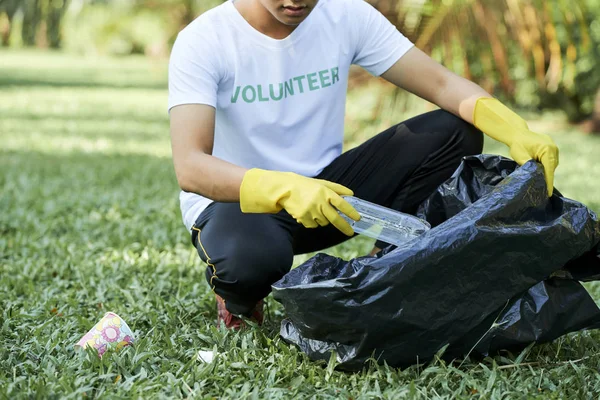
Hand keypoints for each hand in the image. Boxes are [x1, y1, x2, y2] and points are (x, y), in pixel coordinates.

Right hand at [239, 169, 360, 235]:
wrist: (284, 189)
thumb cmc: (305, 185)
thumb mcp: (321, 183)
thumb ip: (337, 188)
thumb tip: (351, 194)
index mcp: (325, 192)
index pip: (341, 204)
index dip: (350, 211)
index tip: (357, 218)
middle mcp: (319, 202)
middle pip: (335, 218)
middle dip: (344, 227)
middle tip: (350, 232)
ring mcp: (310, 211)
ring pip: (323, 223)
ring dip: (323, 220)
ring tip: (316, 210)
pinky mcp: (302, 218)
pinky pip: (313, 225)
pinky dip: (313, 222)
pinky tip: (307, 213)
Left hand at [473, 97, 558, 195]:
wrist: (517, 133)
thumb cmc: (517, 145)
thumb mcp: (521, 158)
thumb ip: (529, 167)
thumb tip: (535, 178)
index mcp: (547, 150)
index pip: (549, 170)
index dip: (548, 183)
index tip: (548, 194)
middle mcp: (554, 148)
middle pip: (551, 168)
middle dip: (546, 178)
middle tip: (540, 189)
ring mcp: (554, 147)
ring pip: (551, 165)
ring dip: (545, 171)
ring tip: (537, 178)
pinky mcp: (552, 147)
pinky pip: (551, 160)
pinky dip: (545, 165)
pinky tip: (539, 170)